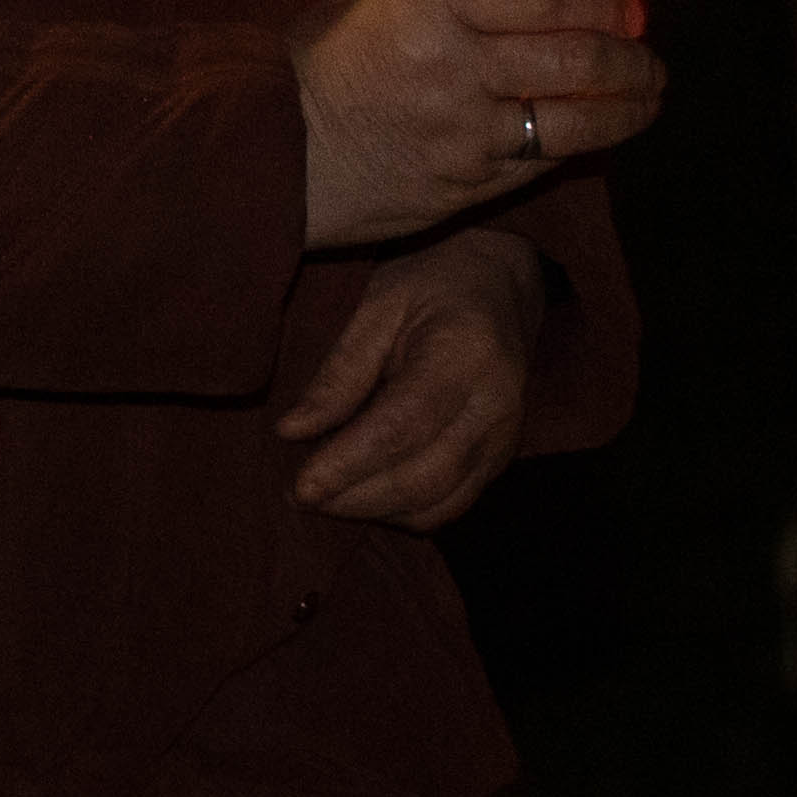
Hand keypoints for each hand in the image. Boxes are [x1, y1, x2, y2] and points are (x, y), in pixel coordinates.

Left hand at [278, 227, 545, 528]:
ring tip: (322, 497)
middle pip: (422, 478)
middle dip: (355, 498)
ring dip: (374, 512)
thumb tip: (292, 431)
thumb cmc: (432, 283)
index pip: (403, 427)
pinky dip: (402, 512)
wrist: (500, 285)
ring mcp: (504, 440)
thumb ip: (339, 370)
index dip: (348, 463)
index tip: (301, 486)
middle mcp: (494, 407)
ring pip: (438, 505)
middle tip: (298, 496)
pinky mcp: (500, 460)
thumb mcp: (378, 305)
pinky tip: (362, 495)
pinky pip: (451, 506)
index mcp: (466, 355)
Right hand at [291, 0, 662, 248]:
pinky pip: (542, 165)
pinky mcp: (467, 186)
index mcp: (430, 8)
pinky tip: (593, 139)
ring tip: (647, 100)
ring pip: (576, 122)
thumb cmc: (308, 68)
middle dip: (633, 60)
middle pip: (578, 60)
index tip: (629, 7)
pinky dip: (577, 148)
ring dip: (627, 111)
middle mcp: (459, 69)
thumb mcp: (365, 4)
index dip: (604, 1)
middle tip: (650, 58)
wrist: (268, 154)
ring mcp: (467, 134)